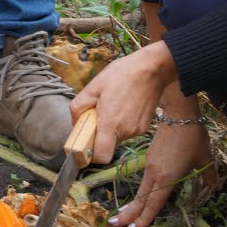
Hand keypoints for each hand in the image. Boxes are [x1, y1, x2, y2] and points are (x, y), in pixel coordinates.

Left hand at [70, 41, 177, 162]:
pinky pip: (127, 130)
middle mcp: (125, 132)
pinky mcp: (145, 127)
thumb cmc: (122, 75)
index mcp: (110, 124)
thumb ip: (79, 107)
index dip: (91, 155)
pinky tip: (125, 104)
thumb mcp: (93, 87)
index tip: (86, 143)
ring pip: (117, 136)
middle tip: (99, 112)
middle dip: (99, 132)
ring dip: (111, 125)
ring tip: (114, 104)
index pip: (101, 156)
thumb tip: (75, 123)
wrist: (151, 69)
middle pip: (107, 144)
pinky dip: (123, 122)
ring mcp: (137, 131)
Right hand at [109, 121, 214, 226]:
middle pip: (140, 199)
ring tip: (120, 217)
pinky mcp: (149, 158)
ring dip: (131, 205)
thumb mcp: (205, 158)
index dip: (145, 218)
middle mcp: (155, 174)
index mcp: (167, 177)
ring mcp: (150, 165)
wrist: (179, 114)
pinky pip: (144, 180)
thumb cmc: (193, 137)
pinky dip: (139, 192)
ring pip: (140, 190)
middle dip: (128, 215)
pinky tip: (139, 197)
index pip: (154, 203)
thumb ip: (209, 176)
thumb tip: (215, 187)